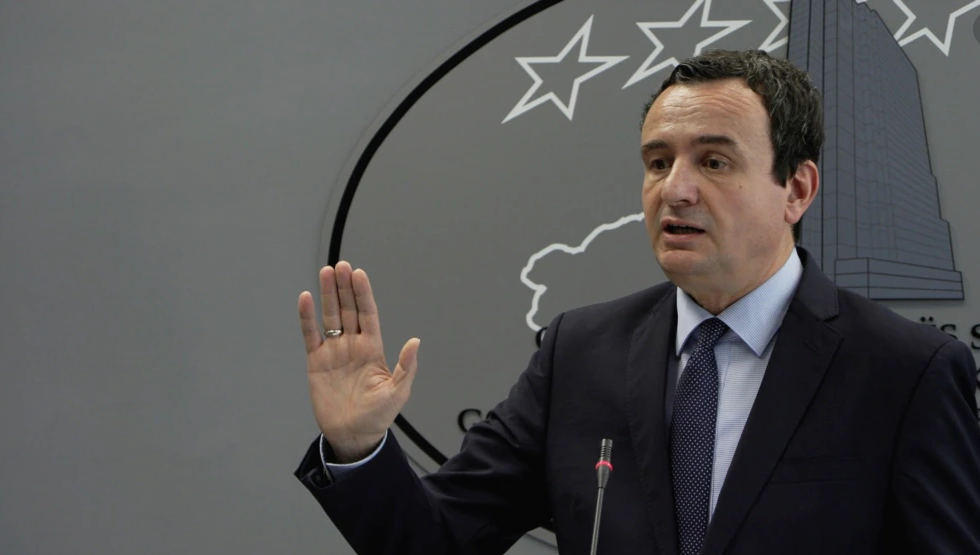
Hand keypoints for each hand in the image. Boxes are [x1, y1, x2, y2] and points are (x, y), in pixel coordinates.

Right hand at [298, 261, 419, 462]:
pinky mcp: (317, 361)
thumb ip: (405, 367)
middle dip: (344, 287)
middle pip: (348, 309)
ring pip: (330, 316)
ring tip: (325, 272)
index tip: (358, 274)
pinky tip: (305, 298)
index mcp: (373, 348)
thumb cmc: (378, 416)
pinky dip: (306, 317)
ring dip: (327, 295)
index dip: (363, 294)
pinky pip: (311, 335)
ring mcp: (334, 351)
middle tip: (340, 265)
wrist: (352, 435)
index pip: (368, 314)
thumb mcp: (397, 393)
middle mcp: (353, 345)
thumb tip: (415, 342)